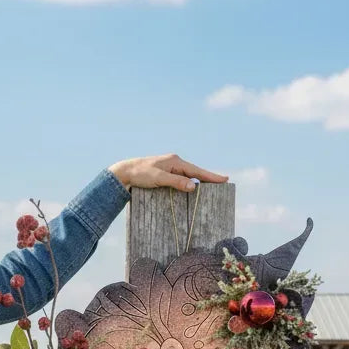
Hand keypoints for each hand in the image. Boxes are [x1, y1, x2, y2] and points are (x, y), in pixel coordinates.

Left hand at [108, 155, 228, 192]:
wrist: (125, 173)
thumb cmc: (140, 174)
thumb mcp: (159, 178)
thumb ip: (176, 182)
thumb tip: (194, 187)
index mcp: (175, 161)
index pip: (197, 171)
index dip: (210, 176)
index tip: (224, 179)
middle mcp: (175, 162)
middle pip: (195, 172)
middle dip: (208, 178)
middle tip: (223, 182)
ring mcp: (170, 168)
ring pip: (189, 175)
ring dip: (199, 180)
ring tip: (212, 185)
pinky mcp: (165, 174)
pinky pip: (181, 178)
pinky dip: (189, 182)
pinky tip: (193, 187)